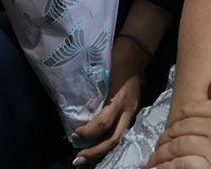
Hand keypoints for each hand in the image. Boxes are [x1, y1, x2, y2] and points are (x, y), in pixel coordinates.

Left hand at [72, 41, 145, 163]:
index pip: (103, 122)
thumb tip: (75, 111)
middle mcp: (129, 109)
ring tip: (85, 159)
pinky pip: (121, 133)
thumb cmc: (116, 59)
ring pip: (119, 140)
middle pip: (114, 139)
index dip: (88, 132)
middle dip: (95, 152)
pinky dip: (108, 143)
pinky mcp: (132, 114)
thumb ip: (93, 92)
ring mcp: (133, 113)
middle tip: (77, 159)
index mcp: (120, 99)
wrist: (136, 52)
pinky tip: (97, 149)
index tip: (74, 134)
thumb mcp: (103, 73)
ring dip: (102, 152)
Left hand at [148, 76, 210, 168]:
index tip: (170, 128)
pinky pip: (184, 165)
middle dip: (165, 138)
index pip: (191, 109)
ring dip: (162, 154)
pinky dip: (171, 166)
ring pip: (178, 147)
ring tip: (152, 162)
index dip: (177, 118)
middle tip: (156, 148)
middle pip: (181, 128)